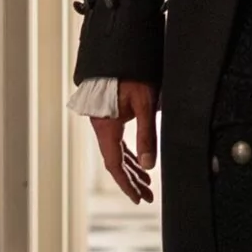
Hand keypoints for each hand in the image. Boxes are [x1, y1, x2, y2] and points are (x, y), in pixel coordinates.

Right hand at [90, 79, 156, 203]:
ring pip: (117, 152)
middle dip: (132, 180)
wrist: (119, 53)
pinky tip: (140, 161)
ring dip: (132, 168)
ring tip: (146, 183)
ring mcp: (104, 122)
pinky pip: (118, 141)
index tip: (137, 198)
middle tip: (147, 196)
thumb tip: (149, 165)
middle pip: (116, 161)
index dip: (126, 184)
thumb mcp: (145, 104)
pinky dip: (129, 153)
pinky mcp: (110, 115)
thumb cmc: (132, 74)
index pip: (114, 164)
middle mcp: (102, 127)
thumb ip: (147, 134)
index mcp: (106, 127)